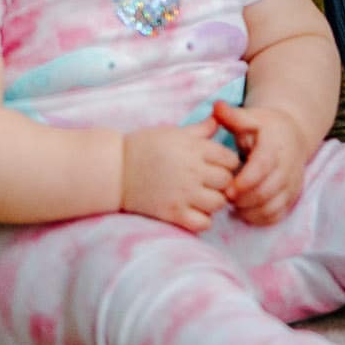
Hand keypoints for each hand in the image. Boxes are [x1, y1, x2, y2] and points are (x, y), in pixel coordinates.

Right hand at [119, 124, 238, 231]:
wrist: (114, 169)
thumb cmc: (143, 147)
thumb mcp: (173, 132)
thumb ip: (199, 129)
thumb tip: (218, 120)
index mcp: (194, 149)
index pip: (231, 160)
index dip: (228, 163)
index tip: (218, 166)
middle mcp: (192, 171)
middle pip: (227, 182)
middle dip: (223, 182)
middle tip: (211, 183)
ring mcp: (183, 194)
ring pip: (219, 203)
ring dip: (214, 201)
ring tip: (202, 197)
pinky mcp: (172, 213)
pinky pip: (203, 223)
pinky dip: (203, 220)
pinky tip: (194, 212)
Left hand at [215, 100, 313, 224]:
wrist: (292, 135)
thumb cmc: (266, 127)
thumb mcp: (251, 117)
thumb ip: (233, 116)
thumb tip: (216, 106)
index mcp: (276, 146)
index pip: (263, 167)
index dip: (246, 181)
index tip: (228, 189)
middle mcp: (288, 166)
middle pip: (267, 191)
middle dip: (244, 198)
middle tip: (225, 197)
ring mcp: (292, 183)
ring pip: (273, 206)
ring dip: (250, 210)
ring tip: (235, 203)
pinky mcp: (292, 196)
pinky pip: (277, 214)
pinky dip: (260, 218)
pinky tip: (246, 211)